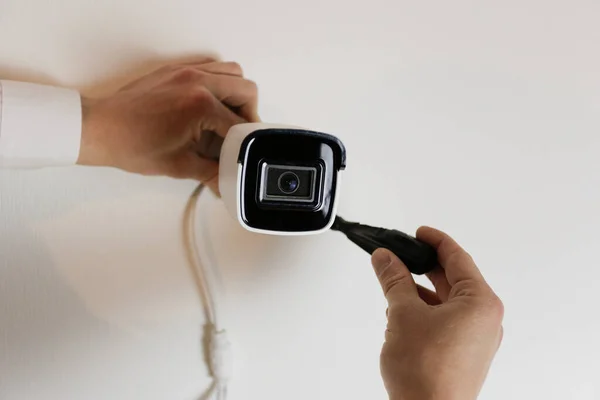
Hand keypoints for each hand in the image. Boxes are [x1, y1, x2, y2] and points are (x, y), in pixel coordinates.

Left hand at [77, 59, 258, 192]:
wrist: (99, 129)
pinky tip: (212, 103)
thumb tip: (228, 185)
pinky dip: (220, 82)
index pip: (240, 123)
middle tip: (240, 134)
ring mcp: (186, 72)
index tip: (244, 153)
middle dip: (249, 114)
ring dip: (238, 94)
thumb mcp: (179, 165)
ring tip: (228, 117)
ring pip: (232, 73)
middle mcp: (197, 81)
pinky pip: (212, 66)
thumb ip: (212, 173)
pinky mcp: (176, 70)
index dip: (246, 143)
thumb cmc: (131, 145)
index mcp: (200, 105)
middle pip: (246, 90)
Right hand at [371, 227, 503, 399]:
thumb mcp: (403, 313)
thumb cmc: (426, 373)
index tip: (420, 232)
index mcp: (481, 303)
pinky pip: (447, 320)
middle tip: (403, 254)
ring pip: (447, 301)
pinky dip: (426, 311)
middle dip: (424, 267)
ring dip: (421, 291)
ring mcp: (476, 338)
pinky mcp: (464, 353)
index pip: (458, 258)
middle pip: (453, 279)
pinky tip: (403, 312)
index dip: (435, 240)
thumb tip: (385, 258)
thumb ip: (394, 279)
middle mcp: (485, 319)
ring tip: (395, 285)